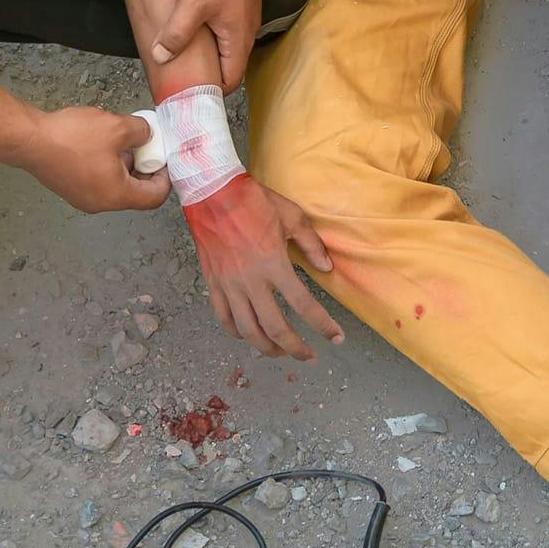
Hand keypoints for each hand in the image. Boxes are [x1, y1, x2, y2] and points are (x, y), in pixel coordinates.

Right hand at [19, 106, 167, 212]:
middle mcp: (100, 204)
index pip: (154, 197)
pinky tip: (99, 142)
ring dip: (123, 164)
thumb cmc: (73, 138)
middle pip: (134, 193)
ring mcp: (82, 198)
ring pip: (115, 185)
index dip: (165, 177)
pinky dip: (106, 165)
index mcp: (116, 196)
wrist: (30, 140)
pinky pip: (97, 181)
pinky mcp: (69, 189)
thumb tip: (145, 135)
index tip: (164, 158)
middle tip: (144, 145)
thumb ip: (141, 132)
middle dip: (143, 167)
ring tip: (120, 139)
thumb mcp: (118, 127)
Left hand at [149, 0, 261, 93]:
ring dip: (208, 49)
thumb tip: (160, 57)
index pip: (230, 80)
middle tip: (180, 76)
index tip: (187, 94)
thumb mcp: (191, 4)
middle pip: (229, 62)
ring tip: (182, 53)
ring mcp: (245, 10)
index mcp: (240, 37)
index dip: (210, 91)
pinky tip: (191, 24)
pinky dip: (210, 31)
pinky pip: (225, 24)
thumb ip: (176, 35)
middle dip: (207, 72)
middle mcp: (248, 28)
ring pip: (226, 42)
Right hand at [184, 173, 344, 361]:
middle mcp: (251, 281)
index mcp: (274, 264)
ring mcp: (229, 284)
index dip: (323, 325)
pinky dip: (238, 333)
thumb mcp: (292, 216)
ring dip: (267, 348)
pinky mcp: (213, 283)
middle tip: (309, 355)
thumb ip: (312, 244)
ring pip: (248, 330)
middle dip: (295, 348)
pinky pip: (224, 318)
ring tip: (281, 352)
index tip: (336, 338)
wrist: (212, 191)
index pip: (303, 305)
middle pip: (275, 328)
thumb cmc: (254, 200)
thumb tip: (327, 268)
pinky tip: (249, 335)